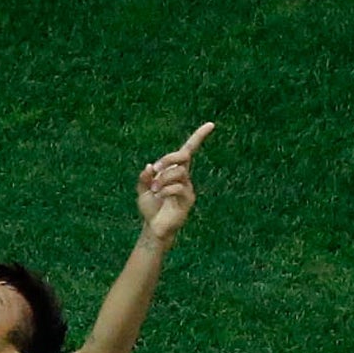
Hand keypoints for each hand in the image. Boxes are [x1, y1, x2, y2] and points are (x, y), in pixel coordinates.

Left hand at [137, 122, 214, 245]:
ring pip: (179, 172)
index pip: (189, 150)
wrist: (154, 228)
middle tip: (154, 170)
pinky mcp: (188, 200)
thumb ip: (144, 178)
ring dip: (162, 178)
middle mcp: (184, 177)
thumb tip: (150, 166)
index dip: (199, 137)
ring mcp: (188, 188)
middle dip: (168, 158)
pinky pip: (179, 187)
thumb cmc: (151, 208)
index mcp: (175, 171)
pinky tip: (158, 196)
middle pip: (183, 156)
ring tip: (153, 190)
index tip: (211, 124)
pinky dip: (165, 189)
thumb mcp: (142, 190)